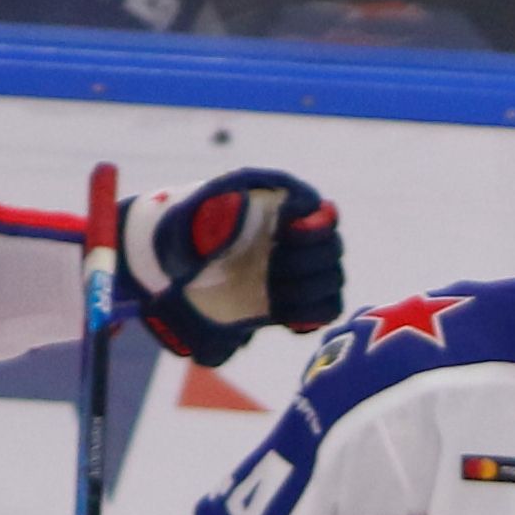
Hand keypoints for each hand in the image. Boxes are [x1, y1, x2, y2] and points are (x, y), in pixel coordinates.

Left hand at [127, 168, 343, 363]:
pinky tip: (281, 313)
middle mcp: (296, 228)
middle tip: (271, 272)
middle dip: (303, 265)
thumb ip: (212, 219)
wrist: (181, 276)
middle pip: (331, 245)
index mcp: (274, 199)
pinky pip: (328, 308)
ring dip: (305, 292)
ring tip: (271, 295)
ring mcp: (302, 263)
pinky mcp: (302, 295)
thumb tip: (240, 209)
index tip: (281, 238)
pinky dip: (309, 315)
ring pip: (333, 278)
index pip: (315, 207)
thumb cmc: (182, 243)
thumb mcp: (187, 229)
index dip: (307, 227)